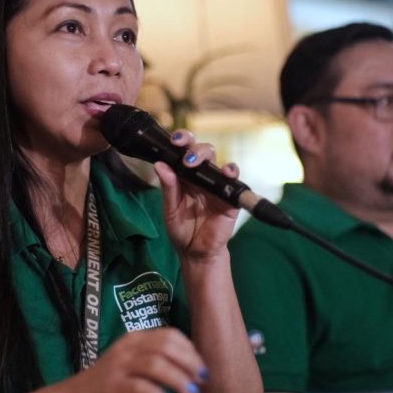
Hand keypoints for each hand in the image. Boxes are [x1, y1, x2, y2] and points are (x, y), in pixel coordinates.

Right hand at [53, 328, 206, 392]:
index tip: (201, 367)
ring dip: (178, 379)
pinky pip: (141, 387)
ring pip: (156, 364)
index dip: (190, 350)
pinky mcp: (112, 386)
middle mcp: (127, 348)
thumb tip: (194, 366)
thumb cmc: (110, 382)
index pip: (170, 335)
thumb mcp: (131, 362)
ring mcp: (118, 366)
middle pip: (166, 346)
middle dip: (189, 363)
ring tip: (190, 392)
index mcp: (134, 339)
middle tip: (201, 379)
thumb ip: (155, 358)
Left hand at [153, 129, 239, 261]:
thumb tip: (160, 165)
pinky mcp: (229, 195)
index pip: (183, 151)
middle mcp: (201, 176)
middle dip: (193, 148)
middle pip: (202, 151)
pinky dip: (231, 171)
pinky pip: (233, 179)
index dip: (181, 140)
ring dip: (206, 156)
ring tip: (194, 163)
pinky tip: (225, 171)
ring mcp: (216, 184)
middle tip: (184, 158)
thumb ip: (168, 188)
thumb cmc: (182, 229)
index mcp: (184, 176)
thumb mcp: (170, 210)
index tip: (173, 140)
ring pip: (217, 160)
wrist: (196, 252)